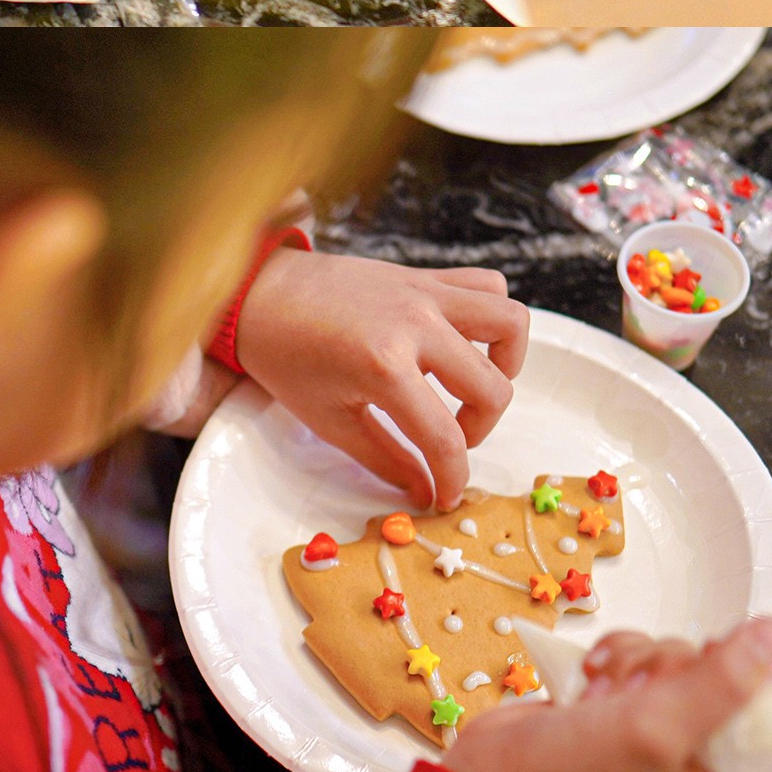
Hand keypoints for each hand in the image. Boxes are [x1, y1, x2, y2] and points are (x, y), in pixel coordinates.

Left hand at [233, 248, 529, 508]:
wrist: (260, 294)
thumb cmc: (286, 359)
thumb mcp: (330, 420)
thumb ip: (386, 458)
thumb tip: (424, 491)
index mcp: (384, 366)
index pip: (444, 436)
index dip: (453, 476)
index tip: (447, 495)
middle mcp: (417, 324)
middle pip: (491, 387)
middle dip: (480, 428)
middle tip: (452, 439)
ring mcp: (427, 294)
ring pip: (510, 321)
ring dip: (507, 362)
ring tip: (477, 383)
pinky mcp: (428, 276)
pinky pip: (487, 285)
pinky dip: (490, 316)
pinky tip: (465, 341)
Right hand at [444, 619, 771, 771]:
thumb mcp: (655, 731)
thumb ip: (723, 681)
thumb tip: (771, 635)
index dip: (751, 681)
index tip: (711, 671)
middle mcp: (702, 765)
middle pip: (729, 676)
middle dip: (677, 669)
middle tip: (641, 694)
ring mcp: (663, 733)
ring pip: (680, 657)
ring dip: (640, 662)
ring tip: (606, 695)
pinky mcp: (628, 707)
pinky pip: (645, 655)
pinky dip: (616, 659)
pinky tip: (590, 684)